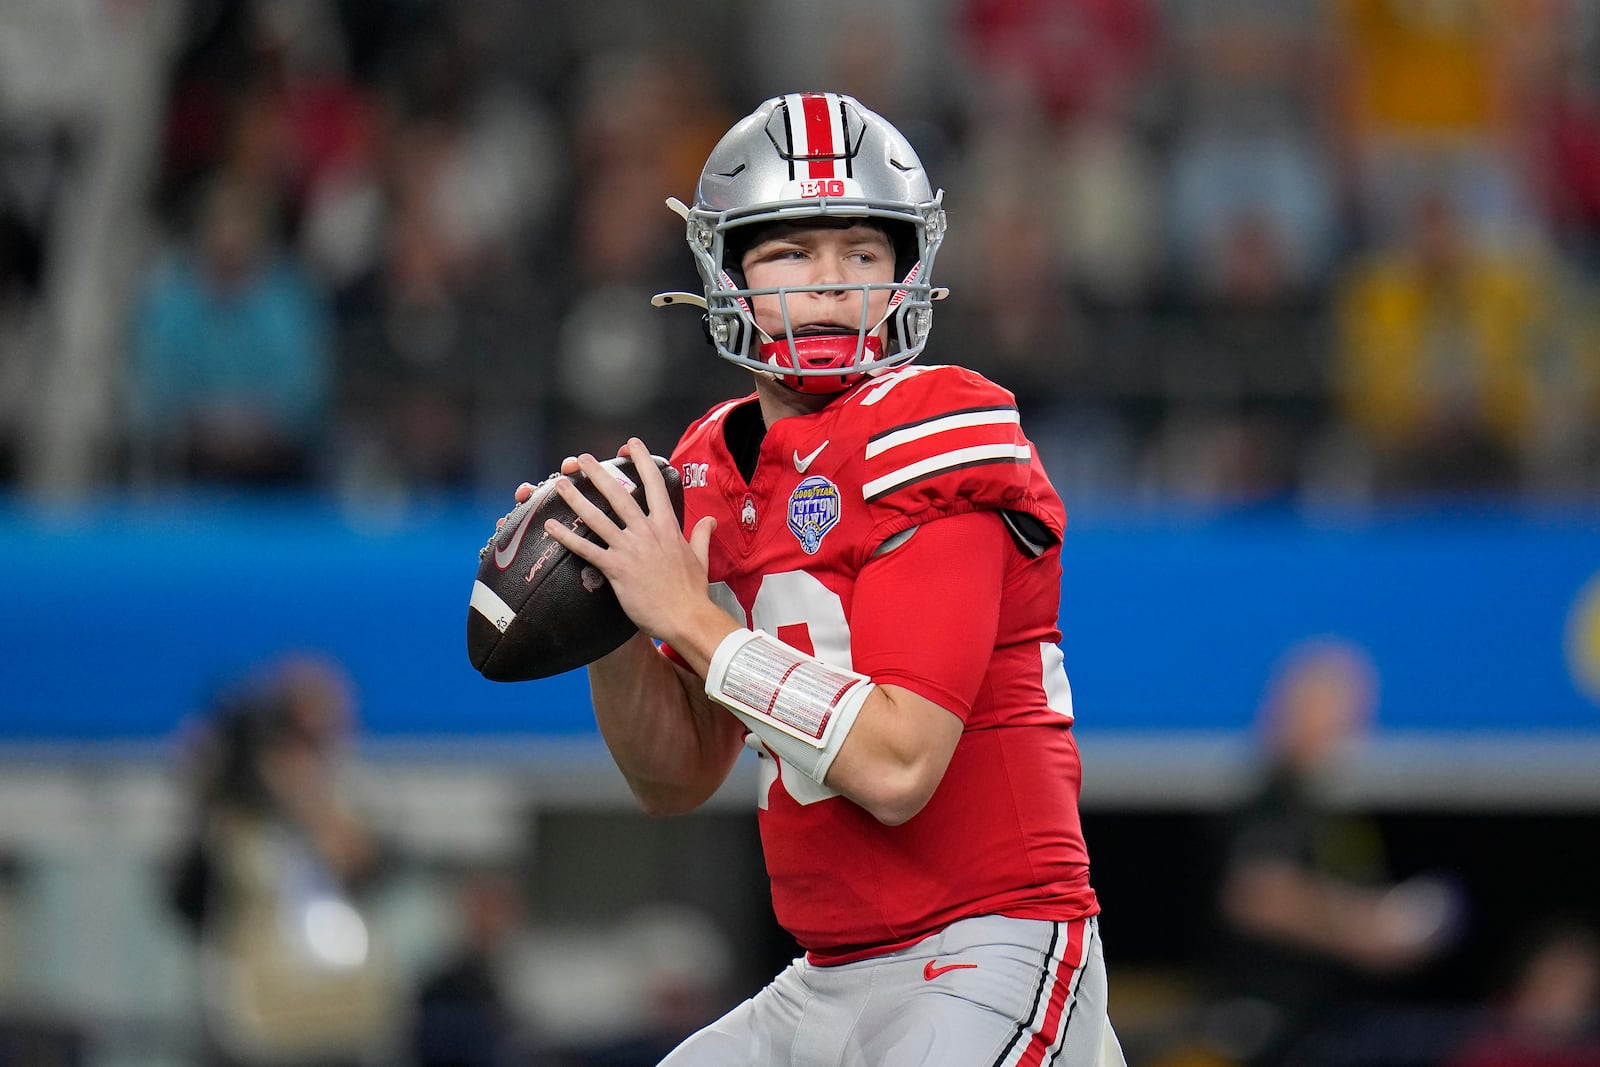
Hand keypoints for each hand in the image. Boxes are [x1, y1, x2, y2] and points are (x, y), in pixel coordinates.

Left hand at [543, 438, 725, 651]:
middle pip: (619, 495)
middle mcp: (647, 532)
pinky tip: (551, 527)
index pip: (654, 485)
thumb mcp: (701, 558)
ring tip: (560, 484)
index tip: (632, 444)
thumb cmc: (692, 591)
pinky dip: (567, 538)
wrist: (687, 617)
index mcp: (667, 526)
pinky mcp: (617, 569)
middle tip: (582, 458)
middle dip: (599, 474)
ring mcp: (630, 549)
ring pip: (598, 518)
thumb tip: (710, 520)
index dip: (643, 461)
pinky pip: (587, 549)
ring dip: (577, 499)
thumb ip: (702, 535)